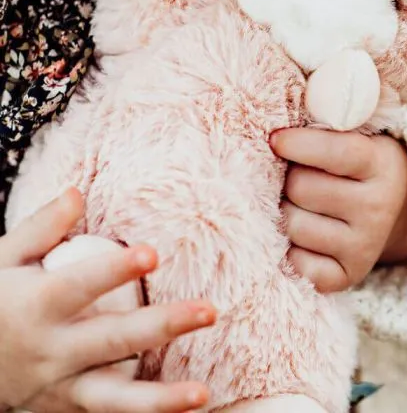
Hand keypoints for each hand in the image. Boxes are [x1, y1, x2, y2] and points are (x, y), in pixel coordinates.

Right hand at [0, 188, 215, 412]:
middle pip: (113, 339)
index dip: (115, 270)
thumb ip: (41, 228)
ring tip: (201, 393)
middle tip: (209, 310)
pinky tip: (187, 409)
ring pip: (114, 397)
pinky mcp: (69, 408)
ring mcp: (61, 387)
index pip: (80, 285)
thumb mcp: (3, 260)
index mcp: (36, 306)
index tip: (152, 253)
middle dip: (163, 325)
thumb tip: (76, 192)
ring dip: (161, 398)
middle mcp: (51, 350)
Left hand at [271, 129, 406, 292]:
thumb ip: (327, 123)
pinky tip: (305, 234)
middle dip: (290, 178)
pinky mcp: (347, 277)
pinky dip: (290, 248)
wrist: (394, 213)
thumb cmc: (359, 166)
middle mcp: (379, 208)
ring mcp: (365, 246)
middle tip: (299, 176)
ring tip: (302, 204)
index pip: (335, 152)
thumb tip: (278, 128)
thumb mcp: (358, 135)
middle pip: (302, 188)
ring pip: (292, 224)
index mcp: (383, 164)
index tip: (275, 139)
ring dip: (286, 211)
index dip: (297, 144)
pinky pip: (296, 263)